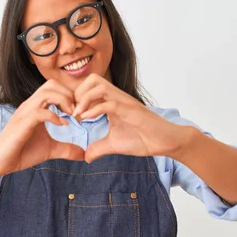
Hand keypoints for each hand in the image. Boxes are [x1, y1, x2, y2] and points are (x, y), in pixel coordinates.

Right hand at [0, 79, 85, 175]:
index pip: (55, 87)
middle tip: (78, 112)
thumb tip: (84, 154)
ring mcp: (25, 112)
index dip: (71, 96)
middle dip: (69, 95)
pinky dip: (55, 116)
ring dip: (64, 101)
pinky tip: (63, 125)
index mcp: (36, 107)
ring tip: (72, 116)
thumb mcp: (50, 150)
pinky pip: (40, 111)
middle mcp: (30, 105)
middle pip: (52, 84)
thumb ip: (66, 149)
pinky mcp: (22, 123)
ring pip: (46, 92)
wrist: (0, 162)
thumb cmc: (21, 152)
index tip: (80, 111)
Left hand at [72, 74, 188, 162]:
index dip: (77, 97)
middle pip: (93, 79)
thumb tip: (86, 157)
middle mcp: (118, 97)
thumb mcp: (114, 144)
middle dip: (78, 93)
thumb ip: (98, 148)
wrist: (166, 142)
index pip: (90, 87)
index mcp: (113, 101)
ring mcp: (125, 102)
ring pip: (99, 86)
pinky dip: (94, 109)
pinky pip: (109, 103)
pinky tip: (85, 119)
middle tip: (72, 112)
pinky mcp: (131, 110)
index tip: (70, 114)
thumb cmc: (143, 139)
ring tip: (78, 115)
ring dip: (84, 99)